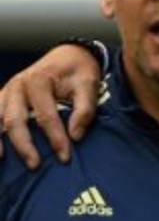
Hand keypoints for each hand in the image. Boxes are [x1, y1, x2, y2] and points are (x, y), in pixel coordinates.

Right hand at [0, 44, 103, 169]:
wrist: (68, 55)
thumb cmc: (79, 71)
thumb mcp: (89, 85)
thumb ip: (85, 109)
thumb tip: (75, 136)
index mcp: (38, 81)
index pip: (45, 116)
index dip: (55, 138)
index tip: (65, 157)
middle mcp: (17, 86)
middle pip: (15, 121)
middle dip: (24, 146)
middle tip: (36, 165)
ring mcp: (7, 91)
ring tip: (4, 161)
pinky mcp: (3, 97)